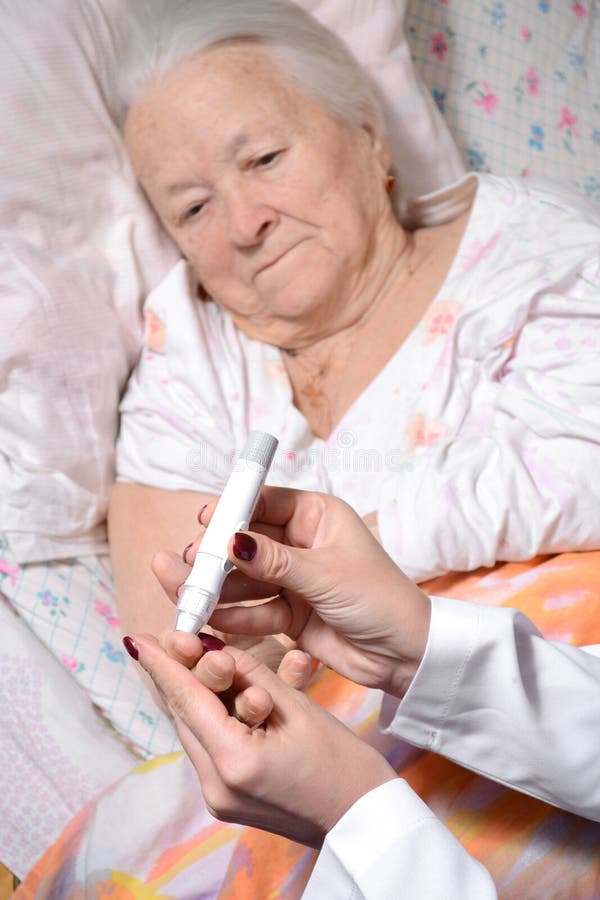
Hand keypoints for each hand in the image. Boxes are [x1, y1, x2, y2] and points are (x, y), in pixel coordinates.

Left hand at [126, 631, 396, 847]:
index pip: (189, 701)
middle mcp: (216, 784)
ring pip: (194, 730)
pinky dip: (211, 716)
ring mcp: (218, 797)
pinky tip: (217, 691)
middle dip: (177, 674)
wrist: (361, 819)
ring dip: (194, 694)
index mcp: (235, 761)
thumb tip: (215, 649)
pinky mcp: (226, 799)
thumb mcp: (298, 708)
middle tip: (168, 638)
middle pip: (185, 716)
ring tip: (193, 658)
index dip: (163, 665)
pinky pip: (208, 746)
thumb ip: (252, 675)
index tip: (138, 639)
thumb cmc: (342, 764)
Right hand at [156, 488, 430, 697]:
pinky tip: (213, 619)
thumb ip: (275, 561)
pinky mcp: (289, 614)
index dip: (233, 509)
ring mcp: (294, 580)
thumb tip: (232, 540)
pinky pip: (255, 610)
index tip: (205, 519)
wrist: (406, 655)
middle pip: (248, 542)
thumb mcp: (325, 574)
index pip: (266, 502)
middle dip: (219, 554)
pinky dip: (235, 616)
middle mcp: (302, 544)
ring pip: (247, 579)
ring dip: (220, 588)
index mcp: (317, 517)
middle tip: (192, 563)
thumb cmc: (379, 599)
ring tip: (191, 594)